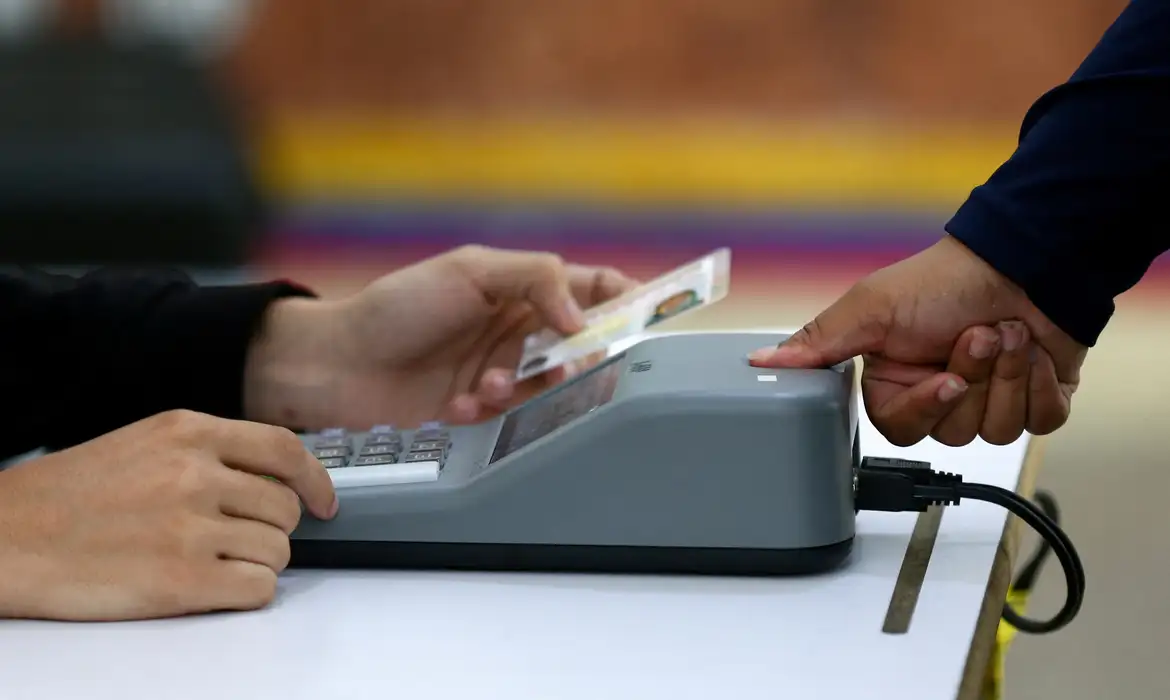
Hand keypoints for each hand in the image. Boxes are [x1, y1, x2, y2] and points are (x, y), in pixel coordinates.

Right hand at [0, 410, 335, 620]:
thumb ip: (208, 453)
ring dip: (255, 563)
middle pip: (285, 507)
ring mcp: (190, 526)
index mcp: (187, 432)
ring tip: (208, 563)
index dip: (315, 480)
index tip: (325, 502)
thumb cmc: (69, 498)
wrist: (6, 539)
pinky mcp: (183, 580)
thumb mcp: (144, 445)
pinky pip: (259, 588)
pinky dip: (246, 593)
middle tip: (233, 540)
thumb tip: (275, 476)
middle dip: (270, 529)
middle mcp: (195, 473)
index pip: (284, 448)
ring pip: (278, 551)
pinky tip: (210, 588)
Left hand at [244, 245, 638, 429]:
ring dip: (522, 385)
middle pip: (579, 341)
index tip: (649, 316)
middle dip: (578, 357)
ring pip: (546, 383)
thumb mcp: (469, 271)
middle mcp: (516, 324)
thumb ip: (535, 278)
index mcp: (519, 283)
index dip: (625, 298)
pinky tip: (458, 403)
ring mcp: (499, 364)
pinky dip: (488, 408)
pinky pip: (510, 412)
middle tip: (571, 366)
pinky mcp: (480, 403)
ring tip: (486, 384)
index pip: (590, 285)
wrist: (338, 362)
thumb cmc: (398, 306)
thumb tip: (580, 313)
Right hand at [748, 236, 1087, 445]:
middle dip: (974, 377)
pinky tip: (1034, 349)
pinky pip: (1041, 420)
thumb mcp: (871, 308)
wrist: (1024, 261)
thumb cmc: (944, 281)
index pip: (903, 429)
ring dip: (1009, 373)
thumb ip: (818, 343)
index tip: (945, 378)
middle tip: (977, 335)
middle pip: (955, 432)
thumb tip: (760, 361)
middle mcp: (939, 394)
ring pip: (999, 429)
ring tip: (1006, 332)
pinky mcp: (1036, 399)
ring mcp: (990, 399)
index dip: (928, 406)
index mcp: (896, 382)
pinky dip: (1043, 381)